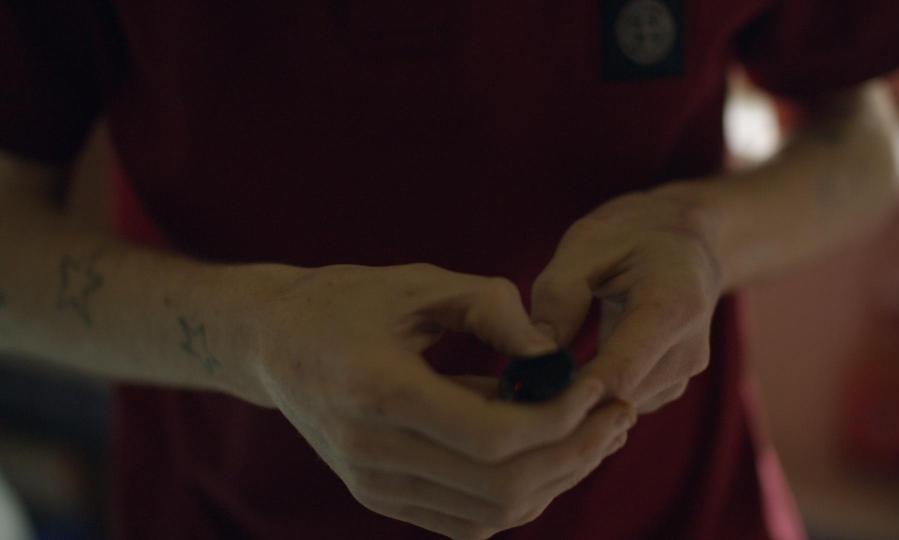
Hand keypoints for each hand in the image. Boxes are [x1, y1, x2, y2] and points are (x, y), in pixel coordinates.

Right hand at [240, 263, 636, 538]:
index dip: (561, 420)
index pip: (494, 438)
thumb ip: (496, 311)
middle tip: (618, 416)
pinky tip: (547, 459)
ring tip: (594, 435)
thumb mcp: (423, 284)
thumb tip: (557, 357)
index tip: (598, 386)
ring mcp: (373, 484)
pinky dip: (517, 499)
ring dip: (555, 480)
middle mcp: (372, 452)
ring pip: (490, 512)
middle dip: (576, 454)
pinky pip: (465, 522)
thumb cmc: (351, 301)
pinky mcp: (379, 496)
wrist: (276, 342)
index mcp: (380, 391)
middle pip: (501, 487)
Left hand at [531, 189, 721, 412]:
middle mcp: (688, 350)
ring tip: (535, 379)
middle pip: (618, 400)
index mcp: (672, 306)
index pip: (621, 374)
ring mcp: (684, 373)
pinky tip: (563, 377)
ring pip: (618, 410)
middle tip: (514, 388)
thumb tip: (535, 358)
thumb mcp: (587, 244)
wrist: (686, 238)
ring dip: (577, 402)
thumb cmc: (631, 232)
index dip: (570, 393)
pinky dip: (592, 399)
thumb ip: (559, 297)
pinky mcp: (671, 386)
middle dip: (566, 400)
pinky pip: (624, 406)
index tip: (524, 392)